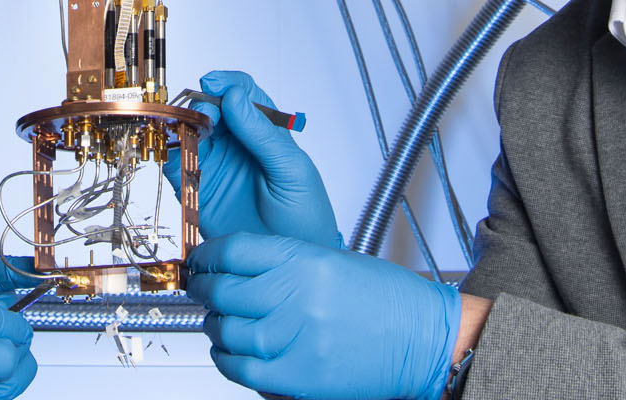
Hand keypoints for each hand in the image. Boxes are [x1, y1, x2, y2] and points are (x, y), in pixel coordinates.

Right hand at [168, 69, 340, 246]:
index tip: (213, 83)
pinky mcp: (197, 189)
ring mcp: (215, 165)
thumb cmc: (305, 216)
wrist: (289, 267)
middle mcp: (236, 144)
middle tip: (202, 115)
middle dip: (201, 105)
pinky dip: (170, 156)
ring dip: (182, 128)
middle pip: (209, 110)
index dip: (226, 83)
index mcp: (263, 131)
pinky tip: (176, 156)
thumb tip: (236, 96)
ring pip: (189, 133)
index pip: (242, 94)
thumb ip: (263, 135)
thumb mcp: (291, 170)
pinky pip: (176, 166)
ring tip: (187, 135)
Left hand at [187, 233, 458, 399]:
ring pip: (228, 330)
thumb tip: (238, 270)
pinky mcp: (300, 376)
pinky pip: (243, 369)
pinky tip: (228, 352)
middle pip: (223, 290)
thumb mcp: (333, 262)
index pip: (233, 251)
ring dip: (215, 326)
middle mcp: (296, 295)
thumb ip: (284, 263)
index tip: (199, 261)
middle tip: (199, 289)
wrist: (426, 338)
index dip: (207, 256)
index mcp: (305, 259)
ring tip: (218, 322)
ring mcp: (295, 337)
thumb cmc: (387, 300)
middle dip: (203, 290)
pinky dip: (227, 361)